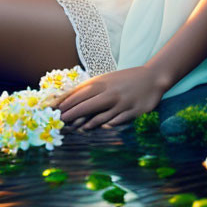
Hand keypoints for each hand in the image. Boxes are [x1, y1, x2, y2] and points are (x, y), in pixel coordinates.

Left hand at [41, 66, 165, 131]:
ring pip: (99, 116)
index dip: (66, 103)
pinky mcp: (132, 111)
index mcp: (102, 82)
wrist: (152, 78)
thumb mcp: (107, 79)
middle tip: (59, 122)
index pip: (80, 93)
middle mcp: (110, 92)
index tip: (53, 110)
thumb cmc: (125, 80)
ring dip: (86, 123)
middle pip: (86, 105)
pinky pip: (116, 121)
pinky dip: (106, 125)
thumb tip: (72, 99)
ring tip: (76, 128)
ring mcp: (121, 103)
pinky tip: (98, 128)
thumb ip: (92, 88)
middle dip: (71, 115)